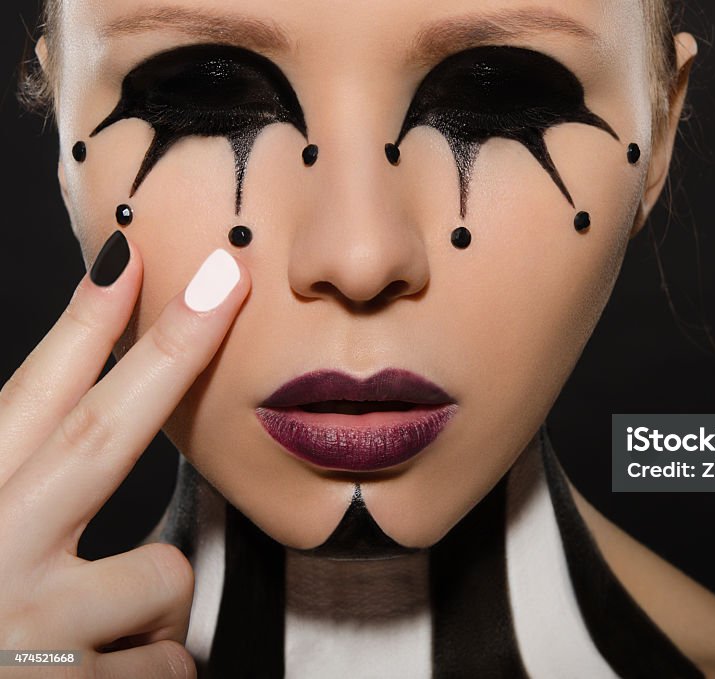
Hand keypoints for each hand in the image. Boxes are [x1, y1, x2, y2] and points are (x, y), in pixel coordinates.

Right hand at [0, 232, 249, 677]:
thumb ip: (15, 494)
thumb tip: (59, 441)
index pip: (29, 403)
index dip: (80, 328)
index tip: (127, 257)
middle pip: (99, 435)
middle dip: (170, 351)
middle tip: (225, 280)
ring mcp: (36, 624)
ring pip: (162, 578)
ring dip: (149, 610)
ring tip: (87, 646)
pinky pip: (170, 661)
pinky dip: (151, 668)